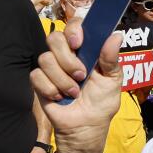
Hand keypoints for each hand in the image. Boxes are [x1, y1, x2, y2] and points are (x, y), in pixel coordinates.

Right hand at [29, 21, 123, 152]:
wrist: (86, 126)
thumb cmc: (101, 102)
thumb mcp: (112, 80)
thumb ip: (111, 58)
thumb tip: (116, 35)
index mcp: (85, 49)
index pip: (74, 25)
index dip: (73, 30)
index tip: (78, 44)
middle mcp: (66, 54)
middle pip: (54, 38)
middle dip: (67, 59)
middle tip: (81, 75)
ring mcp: (51, 67)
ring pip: (45, 59)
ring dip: (62, 79)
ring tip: (74, 92)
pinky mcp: (39, 81)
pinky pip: (36, 76)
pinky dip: (51, 89)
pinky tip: (60, 98)